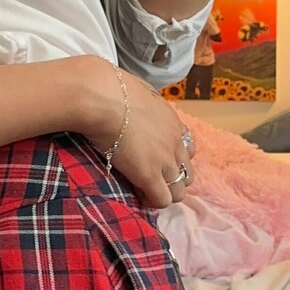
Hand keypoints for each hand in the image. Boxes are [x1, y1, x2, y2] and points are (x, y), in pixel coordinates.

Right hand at [84, 64, 198, 210]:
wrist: (102, 97)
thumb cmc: (111, 88)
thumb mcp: (138, 91)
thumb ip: (143, 102)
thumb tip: (132, 99)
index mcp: (173, 121)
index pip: (187, 149)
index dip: (173, 159)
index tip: (156, 162)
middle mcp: (175, 142)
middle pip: (187, 173)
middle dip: (171, 180)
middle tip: (151, 181)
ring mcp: (165, 160)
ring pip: (178, 191)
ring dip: (163, 193)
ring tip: (145, 192)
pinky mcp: (150, 175)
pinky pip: (161, 200)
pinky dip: (152, 202)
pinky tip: (138, 196)